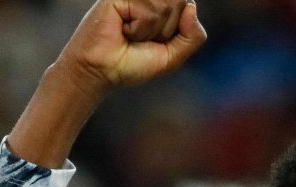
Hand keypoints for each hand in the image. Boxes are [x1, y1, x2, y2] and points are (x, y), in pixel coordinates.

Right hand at [6, 0, 205, 167]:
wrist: (102, 71)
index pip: (188, 5)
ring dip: (151, 30)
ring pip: (166, 6)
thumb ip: (193, 35)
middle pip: (180, 2)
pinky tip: (123, 29)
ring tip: (131, 34)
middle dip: (166, 30)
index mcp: (161, 4)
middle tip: (142, 38)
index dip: (178, 29)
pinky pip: (148, 11)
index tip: (156, 40)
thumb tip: (192, 6)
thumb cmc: (133, 63)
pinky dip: (140, 28)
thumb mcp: (173, 55)